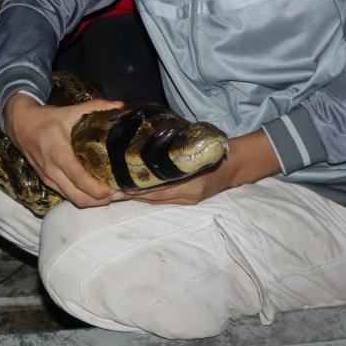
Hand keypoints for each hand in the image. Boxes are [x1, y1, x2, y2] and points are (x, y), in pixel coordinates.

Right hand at [4, 93, 124, 207]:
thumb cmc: (45, 118)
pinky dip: (83, 197)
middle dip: (101, 200)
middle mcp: (52, 170)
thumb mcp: (69, 110)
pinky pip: (66, 195)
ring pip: (73, 200)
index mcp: (59, 153)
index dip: (99, 189)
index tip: (118, 189)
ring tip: (113, 195)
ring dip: (93, 202)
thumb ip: (95, 107)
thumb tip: (119, 105)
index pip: (80, 179)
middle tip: (120, 194)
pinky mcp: (46, 181)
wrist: (19, 123)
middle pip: (79, 197)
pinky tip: (95, 192)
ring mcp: (48, 178)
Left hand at [119, 129, 281, 205]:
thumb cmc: (211, 150)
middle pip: (155, 198)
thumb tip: (147, 144)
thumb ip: (173, 150)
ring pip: (157, 201)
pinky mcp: (188, 201)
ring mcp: (188, 200)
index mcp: (190, 183)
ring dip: (138, 197)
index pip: (159, 189)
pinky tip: (135, 191)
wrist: (233, 164)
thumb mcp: (194, 147)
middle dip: (133, 195)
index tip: (119, 185)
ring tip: (117, 192)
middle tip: (111, 190)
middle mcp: (188, 195)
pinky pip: (164, 200)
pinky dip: (149, 196)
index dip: (138, 189)